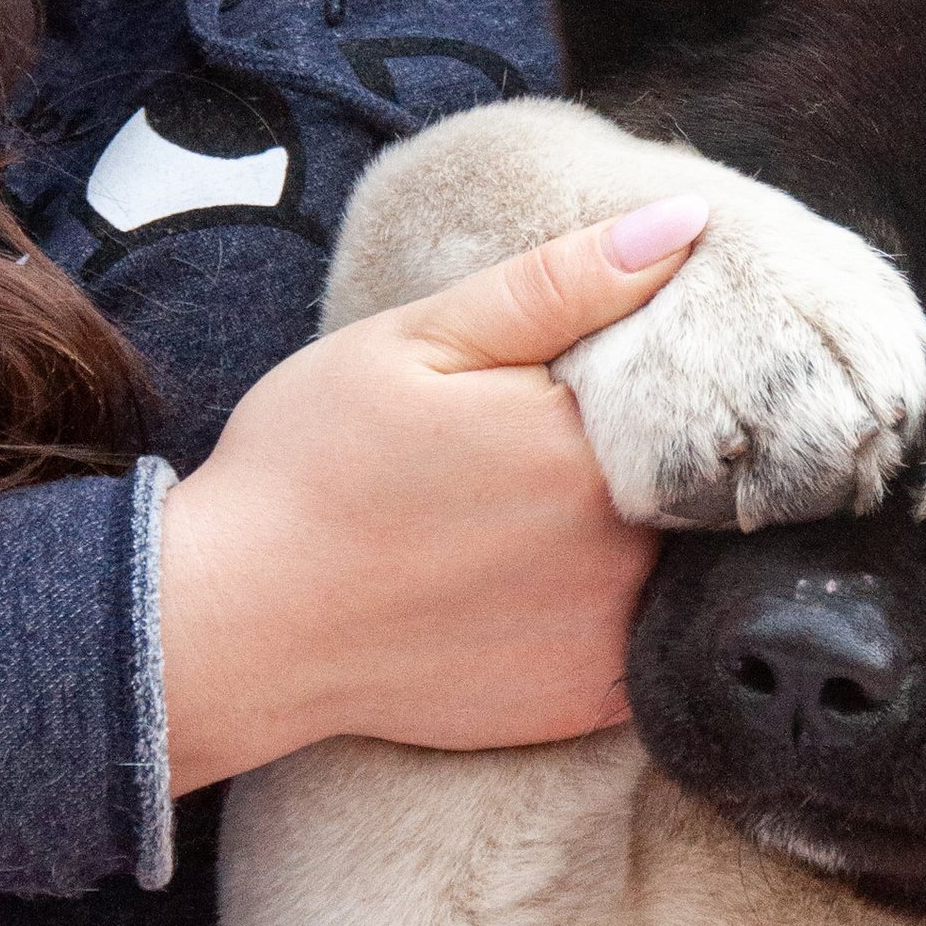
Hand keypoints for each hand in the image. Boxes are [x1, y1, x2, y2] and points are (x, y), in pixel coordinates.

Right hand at [159, 195, 708, 791]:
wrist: (232, 627)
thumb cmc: (308, 469)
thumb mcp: (417, 342)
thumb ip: (560, 284)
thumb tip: (686, 223)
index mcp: (590, 447)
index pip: (691, 382)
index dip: (651, 364)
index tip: (578, 373)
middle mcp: (627, 549)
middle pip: (693, 475)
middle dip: (646, 447)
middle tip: (537, 446)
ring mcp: (614, 636)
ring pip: (680, 556)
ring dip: (642, 528)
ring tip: (529, 514)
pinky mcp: (591, 702)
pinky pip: (649, 639)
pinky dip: (615, 606)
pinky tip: (532, 585)